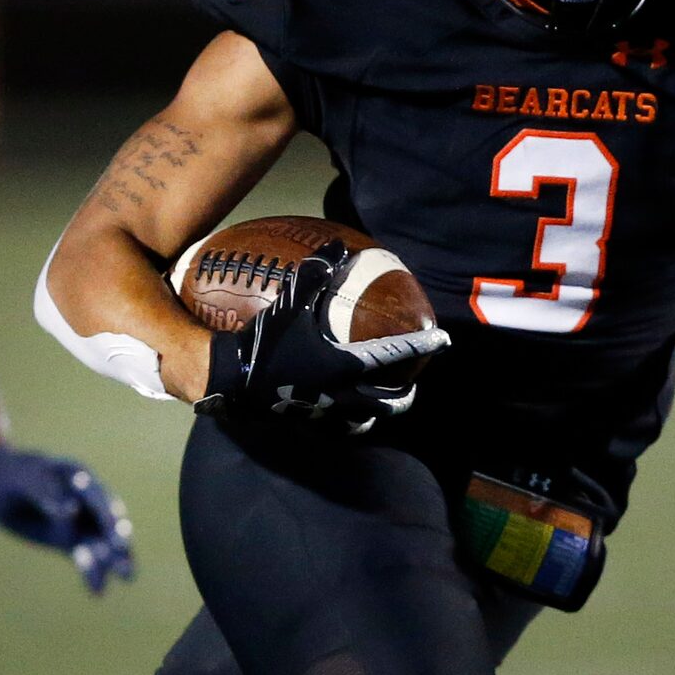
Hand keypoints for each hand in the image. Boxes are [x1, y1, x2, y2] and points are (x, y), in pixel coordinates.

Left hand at [0, 445, 135, 593]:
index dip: (106, 513)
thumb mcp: (26, 479)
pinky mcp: (69, 540)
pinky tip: (98, 592)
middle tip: (125, 552)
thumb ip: (48, 492)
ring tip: (128, 577)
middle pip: (107, 521)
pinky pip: (85, 557)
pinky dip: (93, 573)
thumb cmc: (13, 474)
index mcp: (78, 476)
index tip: (113, 528)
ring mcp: (79, 521)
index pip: (97, 497)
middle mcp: (85, 500)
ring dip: (114, 559)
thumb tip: (73, 511)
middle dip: (118, 537)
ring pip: (102, 542)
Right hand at [196, 240, 449, 432]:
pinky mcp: (311, 423)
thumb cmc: (264, 342)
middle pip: (391, 402)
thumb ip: (315, 275)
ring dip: (382, 411)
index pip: (394, 354)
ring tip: (387, 401)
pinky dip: (353, 422)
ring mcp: (327, 413)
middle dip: (407, 394)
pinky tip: (349, 414)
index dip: (421, 345)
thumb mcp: (289, 305)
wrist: (232, 381)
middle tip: (414, 383)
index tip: (443, 340)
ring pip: (369, 420)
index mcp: (344, 365)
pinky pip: (342, 428)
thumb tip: (338, 246)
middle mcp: (342, 393)